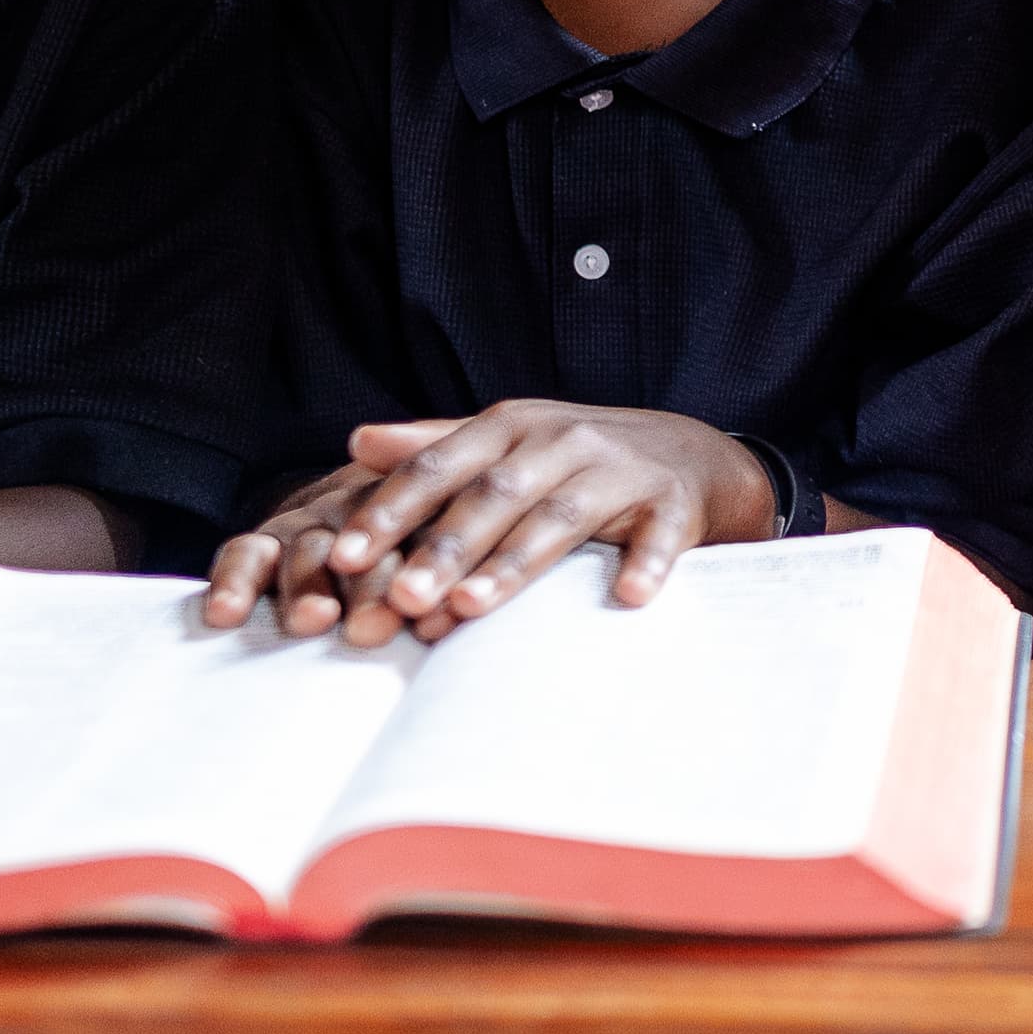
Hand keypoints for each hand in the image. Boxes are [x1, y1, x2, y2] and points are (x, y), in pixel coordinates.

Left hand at [236, 404, 778, 647]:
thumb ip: (433, 446)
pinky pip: (659, 535)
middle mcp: (560, 439)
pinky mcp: (672, 502)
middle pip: (493, 495)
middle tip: (401, 601)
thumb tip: (356, 443)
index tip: (343, 557)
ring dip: (514, 563)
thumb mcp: (506, 441)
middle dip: (444, 548)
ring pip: (560, 517)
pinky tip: (627, 596)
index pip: (439, 466)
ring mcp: (619, 468)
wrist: (689, 454)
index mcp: (510, 427)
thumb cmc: (575, 458)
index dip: (390, 511)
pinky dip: (646, 563)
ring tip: (471, 606)